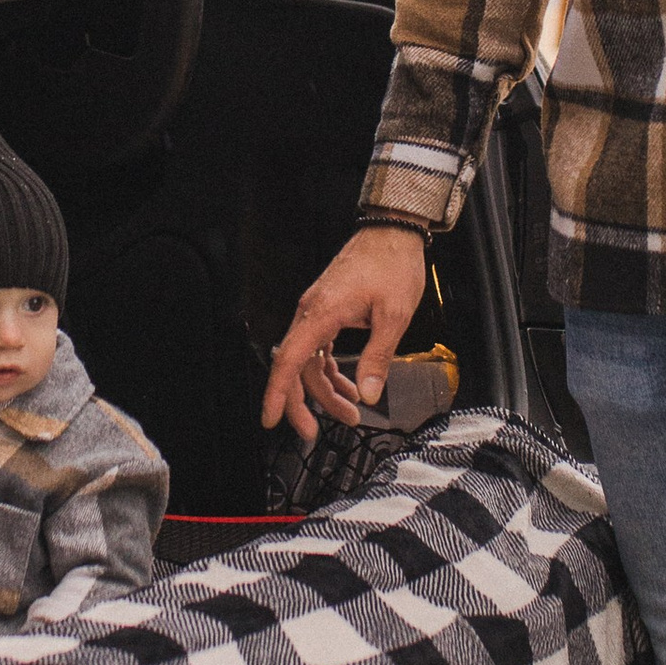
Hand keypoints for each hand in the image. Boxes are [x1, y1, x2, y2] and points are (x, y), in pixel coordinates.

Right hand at [260, 227, 430, 441]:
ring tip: (349, 412)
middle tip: (314, 432)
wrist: (393, 231)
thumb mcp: (394, 315)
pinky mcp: (328, 310)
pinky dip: (331, 370)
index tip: (271, 419)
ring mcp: (318, 311)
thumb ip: (378, 357)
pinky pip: (320, 348)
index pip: (289, 361)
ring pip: (310, 361)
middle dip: (304, 404)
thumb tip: (369, 392)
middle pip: (296, 368)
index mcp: (322, 313)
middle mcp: (312, 312)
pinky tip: (348, 384)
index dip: (277, 393)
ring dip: (325, 390)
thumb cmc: (392, 263)